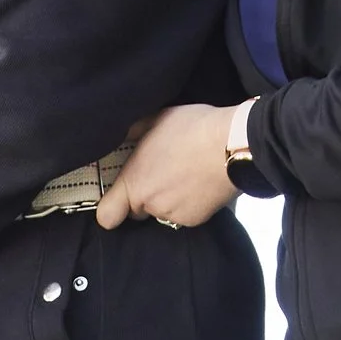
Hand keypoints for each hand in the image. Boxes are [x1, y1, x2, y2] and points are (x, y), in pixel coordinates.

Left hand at [95, 103, 243, 229]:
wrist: (233, 144)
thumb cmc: (194, 128)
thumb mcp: (156, 119)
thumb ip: (133, 132)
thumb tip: (122, 135)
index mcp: (134, 181)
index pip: (107, 215)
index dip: (110, 210)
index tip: (116, 201)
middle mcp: (150, 204)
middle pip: (137, 211)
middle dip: (144, 197)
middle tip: (161, 173)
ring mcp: (173, 214)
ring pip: (162, 212)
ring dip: (168, 199)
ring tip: (184, 174)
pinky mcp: (195, 220)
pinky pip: (184, 215)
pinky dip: (189, 204)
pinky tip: (198, 183)